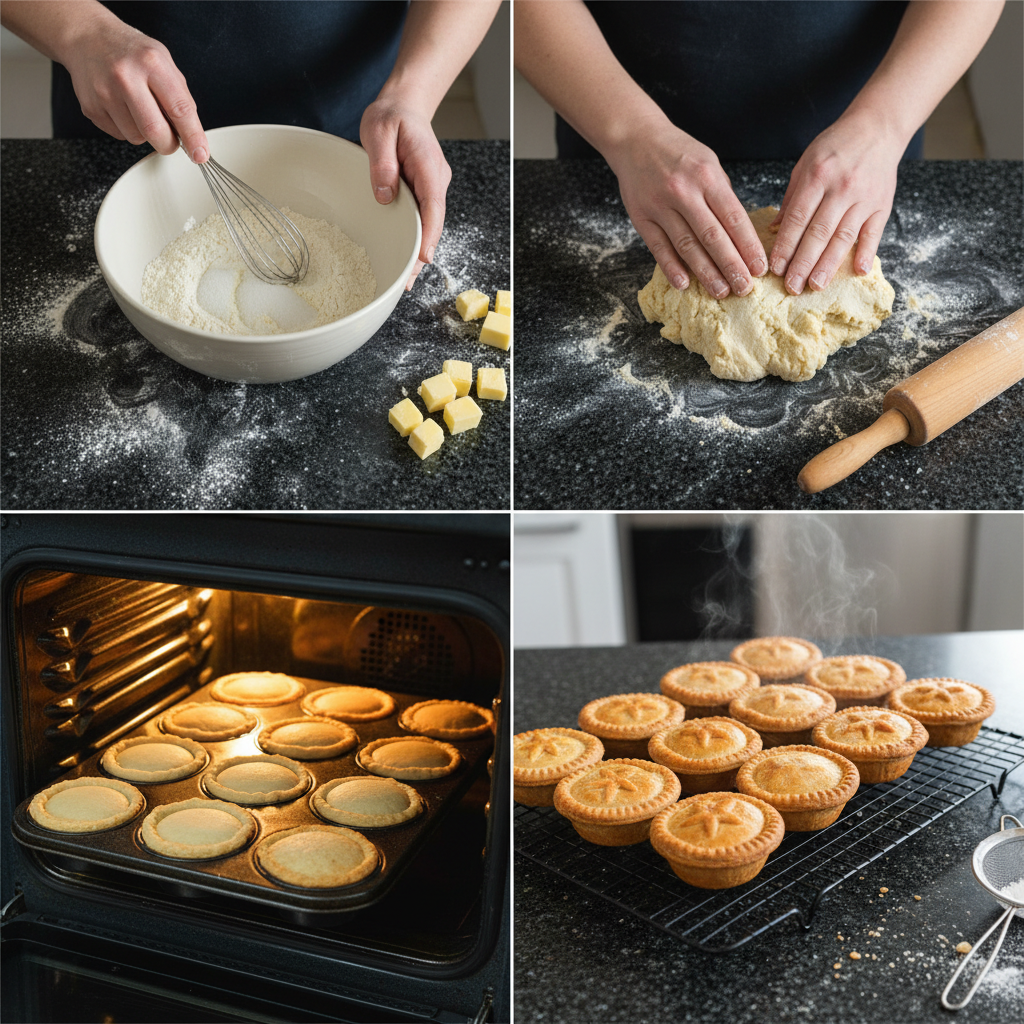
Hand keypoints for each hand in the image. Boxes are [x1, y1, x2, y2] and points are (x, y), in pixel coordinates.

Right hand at [61, 10, 207, 161]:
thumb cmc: (130, 51)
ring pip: (137, 138)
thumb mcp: (163, 62)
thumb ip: (179, 97)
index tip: (200, 154)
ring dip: (145, 133)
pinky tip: (122, 107)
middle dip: (169, 144)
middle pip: (155, 131)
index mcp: (151, 63)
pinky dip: (127, 128)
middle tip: (171, 138)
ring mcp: (104, 92)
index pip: (179, 109)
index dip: (193, 136)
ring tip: (139, 109)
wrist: (87, 37)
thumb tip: (192, 134)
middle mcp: (125, 76)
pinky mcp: (90, 107)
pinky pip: (119, 135)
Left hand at [360, 97, 451, 290]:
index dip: (429, 234)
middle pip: (433, 222)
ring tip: (406, 279)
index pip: (432, 205)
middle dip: (422, 253)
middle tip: (407, 281)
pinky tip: (406, 257)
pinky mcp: (424, 192)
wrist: (404, 106)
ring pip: (429, 224)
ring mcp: (432, 187)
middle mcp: (436, 180)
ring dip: (419, 250)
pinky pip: (423, 218)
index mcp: (427, 165)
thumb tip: (385, 196)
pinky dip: (416, 238)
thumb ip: (381, 162)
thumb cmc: (391, 116)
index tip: (422, 258)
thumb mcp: (379, 130)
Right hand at [605, 117, 766, 297]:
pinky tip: (684, 284)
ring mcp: (660, 206)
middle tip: (744, 289)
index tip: (760, 268)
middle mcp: (684, 192)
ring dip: (705, 272)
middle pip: (712, 237)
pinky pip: (659, 248)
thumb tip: (739, 233)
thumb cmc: (678, 153)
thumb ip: (722, 196)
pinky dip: (672, 268)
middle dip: (731, 265)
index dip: (748, 246)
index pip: (734, 218)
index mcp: (707, 177)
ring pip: (687, 246)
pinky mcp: (641, 218)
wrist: (636, 139)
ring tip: (721, 291)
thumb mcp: (708, 163)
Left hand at [769, 113, 901, 293]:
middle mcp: (841, 188)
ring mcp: (864, 198)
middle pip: (819, 232)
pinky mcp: (882, 205)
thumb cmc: (836, 147)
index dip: (786, 245)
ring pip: (844, 237)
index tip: (776, 268)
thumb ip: (791, 197)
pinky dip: (867, 252)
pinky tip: (857, 271)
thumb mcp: (806, 163)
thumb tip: (775, 229)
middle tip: (792, 286)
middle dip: (803, 262)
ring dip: (829, 264)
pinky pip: (874, 232)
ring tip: (816, 285)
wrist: (878, 128)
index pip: (797, 218)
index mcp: (817, 177)